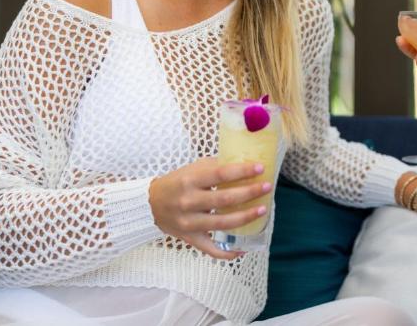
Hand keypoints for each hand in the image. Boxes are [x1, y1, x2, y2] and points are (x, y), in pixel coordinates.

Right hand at [149, 157, 272, 259]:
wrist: (150, 204)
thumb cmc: (177, 183)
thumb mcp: (193, 169)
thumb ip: (216, 166)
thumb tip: (246, 164)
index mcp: (190, 180)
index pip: (220, 174)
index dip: (242, 171)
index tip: (260, 168)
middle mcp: (188, 201)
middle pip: (225, 199)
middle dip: (250, 193)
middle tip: (267, 187)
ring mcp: (189, 223)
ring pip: (222, 223)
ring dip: (245, 218)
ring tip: (262, 210)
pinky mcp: (189, 238)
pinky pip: (211, 249)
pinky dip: (228, 252)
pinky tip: (244, 248)